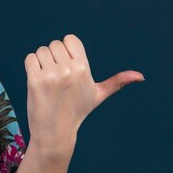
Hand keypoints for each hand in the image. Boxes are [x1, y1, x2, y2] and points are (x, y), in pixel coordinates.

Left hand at [24, 34, 143, 158]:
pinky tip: (38, 83)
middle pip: (55, 44)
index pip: (70, 39)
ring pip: (42, 51)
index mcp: (84, 68)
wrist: (56, 132)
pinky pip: (30, 58)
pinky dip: (32, 68)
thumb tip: (141, 76)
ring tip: (49, 83)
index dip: (68, 52)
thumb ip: (118, 82)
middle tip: (58, 80)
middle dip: (55, 58)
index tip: (69, 69)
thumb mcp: (98, 95)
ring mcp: (51, 75)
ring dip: (42, 63)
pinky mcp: (35, 80)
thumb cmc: (78, 111)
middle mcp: (69, 70)